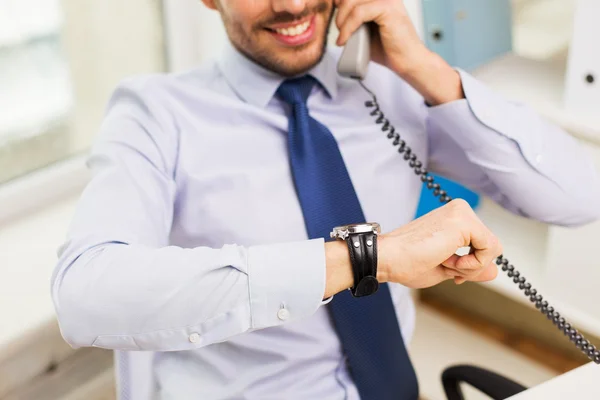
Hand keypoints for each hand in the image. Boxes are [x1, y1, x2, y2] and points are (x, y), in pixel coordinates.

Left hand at [334, 0, 464, 104]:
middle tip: (340, 30)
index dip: (340, 3)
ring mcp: (388, 0)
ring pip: (352, 2)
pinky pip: (358, 13)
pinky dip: (348, 28)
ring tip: (343, 36)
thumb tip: (335, 12)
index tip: (336, 18)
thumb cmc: (389, 49)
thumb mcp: (365, 30)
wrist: (407, 62)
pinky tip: (345, 39)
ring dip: (341, 21)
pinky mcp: (388, 9)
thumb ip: (353, 19)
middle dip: (339, 12)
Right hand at [378, 199, 501, 288]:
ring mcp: (462, 212)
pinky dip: (473, 264)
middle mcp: (460, 210)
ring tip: (444, 262)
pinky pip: (490, 248)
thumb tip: (496, 271)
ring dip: (470, 266)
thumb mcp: (447, 267)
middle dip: (472, 266)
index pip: (481, 244)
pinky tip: (449, 261)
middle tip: (446, 266)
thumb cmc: (407, 262)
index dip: (470, 264)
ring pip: (492, 248)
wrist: (389, 258)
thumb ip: (472, 267)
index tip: (449, 268)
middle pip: (490, 246)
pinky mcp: (464, 221)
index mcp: (454, 217)